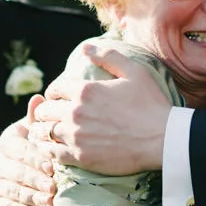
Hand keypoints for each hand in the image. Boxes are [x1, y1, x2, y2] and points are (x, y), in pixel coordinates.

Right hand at [0, 102, 56, 205]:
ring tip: (50, 201)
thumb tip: (39, 97)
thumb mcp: (28, 132)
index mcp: (7, 143)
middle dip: (36, 180)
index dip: (36, 159)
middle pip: (17, 173)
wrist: (3, 171)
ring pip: (13, 191)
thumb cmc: (25, 147)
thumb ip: (35, 119)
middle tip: (53, 187)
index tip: (52, 167)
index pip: (21, 151)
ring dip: (32, 197)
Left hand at [30, 42, 171, 174]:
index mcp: (86, 90)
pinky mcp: (81, 157)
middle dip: (46, 111)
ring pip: (43, 132)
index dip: (54, 92)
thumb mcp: (134, 71)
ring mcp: (76, 136)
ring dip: (43, 130)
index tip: (57, 97)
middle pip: (44, 111)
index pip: (54, 89)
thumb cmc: (151, 104)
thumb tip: (85, 48)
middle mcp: (76, 112)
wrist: (163, 140)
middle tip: (50, 115)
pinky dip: (49, 150)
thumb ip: (108, 56)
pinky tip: (54, 148)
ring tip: (47, 132)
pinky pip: (52, 153)